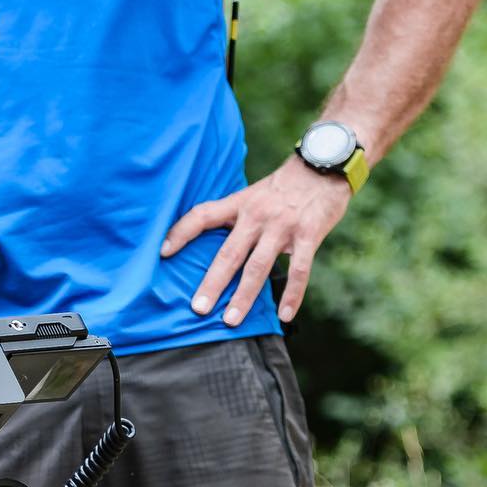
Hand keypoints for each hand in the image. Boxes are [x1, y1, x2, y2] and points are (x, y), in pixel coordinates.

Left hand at [160, 156, 352, 324]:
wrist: (324, 166)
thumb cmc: (285, 186)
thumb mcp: (253, 194)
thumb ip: (237, 216)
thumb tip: (215, 244)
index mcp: (239, 204)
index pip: (202, 216)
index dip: (180, 232)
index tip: (163, 252)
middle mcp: (256, 215)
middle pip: (229, 253)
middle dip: (212, 283)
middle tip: (197, 308)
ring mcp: (282, 227)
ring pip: (258, 267)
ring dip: (244, 296)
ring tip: (231, 320)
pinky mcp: (308, 235)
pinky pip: (299, 271)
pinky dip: (292, 295)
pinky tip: (283, 315)